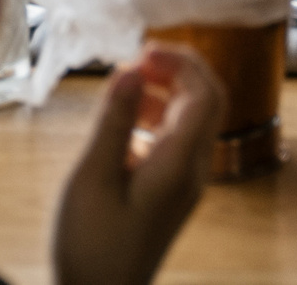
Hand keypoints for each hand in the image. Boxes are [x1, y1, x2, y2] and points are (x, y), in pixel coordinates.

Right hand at [53, 46, 224, 284]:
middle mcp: (192, 171)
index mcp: (180, 164)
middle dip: (177, 71)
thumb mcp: (92, 179)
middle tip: (135, 61)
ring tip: (123, 88)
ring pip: (190, 121)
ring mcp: (184, 183)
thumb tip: (130, 71)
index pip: (206, 94)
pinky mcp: (170, 193)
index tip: (144, 50)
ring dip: (164, 94)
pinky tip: (122, 123)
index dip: (182, 62)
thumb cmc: (90, 247)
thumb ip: (113, 122)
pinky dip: (155, 120)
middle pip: (205, 102)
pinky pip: (175, 142)